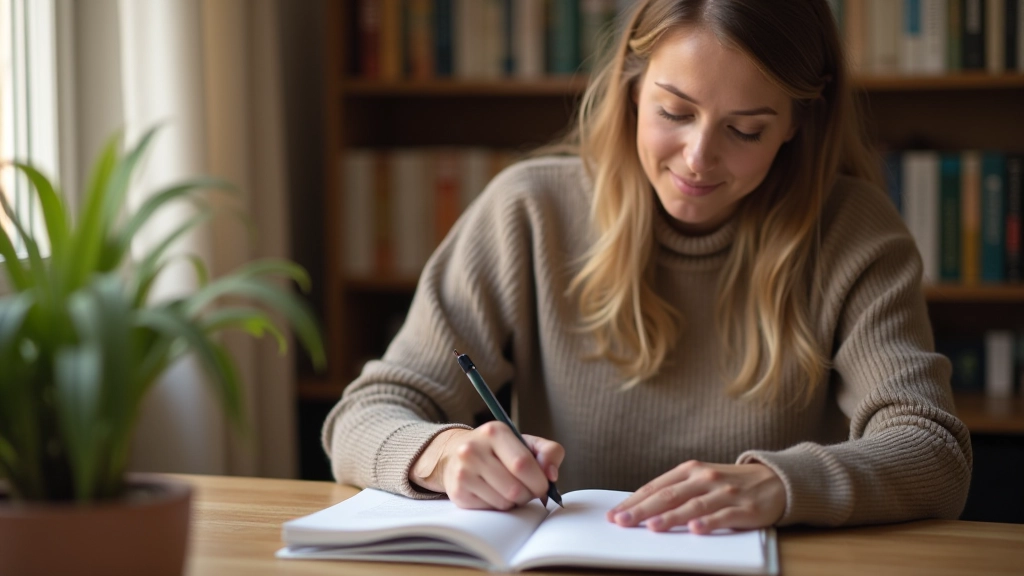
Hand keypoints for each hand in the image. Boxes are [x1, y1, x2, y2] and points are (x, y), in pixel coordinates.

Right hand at [409, 422, 564, 509]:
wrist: (455, 454)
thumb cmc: (498, 450)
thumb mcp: (525, 443)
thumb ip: (549, 452)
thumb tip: (552, 474)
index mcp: (495, 432)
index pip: (523, 464)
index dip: (539, 481)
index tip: (543, 485)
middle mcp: (474, 450)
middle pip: (515, 488)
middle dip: (528, 494)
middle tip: (527, 489)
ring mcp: (463, 472)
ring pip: (503, 502)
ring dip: (514, 502)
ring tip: (508, 489)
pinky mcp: (457, 492)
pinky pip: (490, 510)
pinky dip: (498, 506)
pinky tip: (493, 493)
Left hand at [607, 460, 785, 533]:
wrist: (776, 480)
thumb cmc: (731, 484)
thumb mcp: (702, 480)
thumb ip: (677, 490)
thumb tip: (642, 508)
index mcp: (691, 470)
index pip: (655, 486)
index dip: (634, 501)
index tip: (614, 514)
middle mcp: (705, 478)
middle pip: (668, 495)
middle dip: (642, 510)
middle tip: (622, 522)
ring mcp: (725, 493)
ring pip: (692, 505)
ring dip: (671, 517)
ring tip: (652, 527)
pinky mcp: (744, 508)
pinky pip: (723, 516)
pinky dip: (708, 522)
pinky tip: (695, 529)